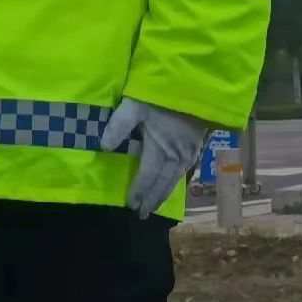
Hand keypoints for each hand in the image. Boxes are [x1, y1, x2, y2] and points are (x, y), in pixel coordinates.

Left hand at [99, 97, 211, 217]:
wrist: (198, 86)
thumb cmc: (163, 95)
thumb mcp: (135, 106)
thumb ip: (119, 126)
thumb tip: (104, 147)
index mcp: (160, 151)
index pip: (146, 178)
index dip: (138, 193)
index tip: (130, 205)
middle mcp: (176, 158)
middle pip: (162, 185)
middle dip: (151, 201)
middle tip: (142, 214)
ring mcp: (188, 154)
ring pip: (174, 181)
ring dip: (163, 194)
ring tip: (154, 206)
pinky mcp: (196, 147)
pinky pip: (184, 172)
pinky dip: (174, 183)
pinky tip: (171, 184)